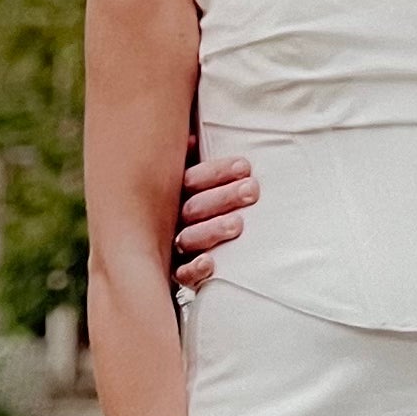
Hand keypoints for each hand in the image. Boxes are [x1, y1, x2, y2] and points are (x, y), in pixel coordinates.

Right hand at [173, 151, 257, 292]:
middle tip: (251, 190)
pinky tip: (209, 263)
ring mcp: (171, 247)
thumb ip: (191, 161)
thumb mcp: (193, 182)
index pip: (191, 179)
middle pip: (193, 208)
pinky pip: (181, 275)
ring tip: (238, 224)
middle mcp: (169, 219)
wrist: (165, 251)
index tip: (245, 167)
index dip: (216, 172)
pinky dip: (194, 269)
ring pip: (188, 238)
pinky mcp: (177, 274)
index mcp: (173, 193)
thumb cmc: (194, 202)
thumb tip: (192, 140)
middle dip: (223, 198)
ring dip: (212, 230)